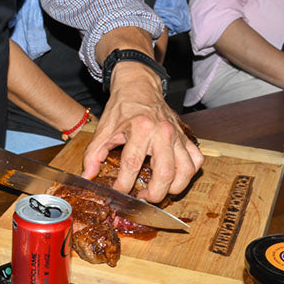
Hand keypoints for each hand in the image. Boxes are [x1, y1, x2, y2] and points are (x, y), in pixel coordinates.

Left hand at [82, 61, 203, 201]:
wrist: (139, 86)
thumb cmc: (122, 107)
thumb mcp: (104, 128)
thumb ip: (94, 154)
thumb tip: (87, 176)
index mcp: (140, 128)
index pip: (132, 164)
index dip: (123, 185)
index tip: (117, 193)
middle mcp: (162, 132)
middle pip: (165, 173)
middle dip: (154, 194)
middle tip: (142, 197)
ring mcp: (177, 135)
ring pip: (185, 171)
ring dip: (174, 188)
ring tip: (159, 190)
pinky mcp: (186, 136)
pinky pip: (196, 160)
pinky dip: (188, 174)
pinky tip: (175, 177)